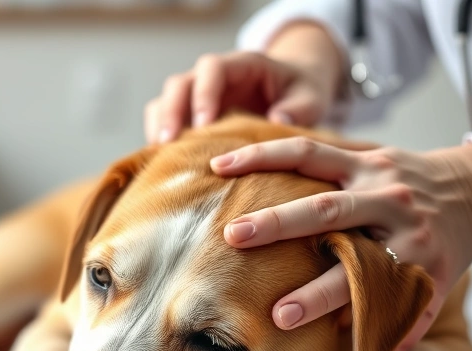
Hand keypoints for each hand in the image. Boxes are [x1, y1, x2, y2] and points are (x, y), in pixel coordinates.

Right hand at [144, 23, 344, 143]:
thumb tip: (277, 122)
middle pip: (179, 85)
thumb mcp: (311, 97)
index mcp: (241, 65)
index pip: (212, 69)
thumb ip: (299, 108)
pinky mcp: (191, 117)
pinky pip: (164, 122)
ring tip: (162, 156)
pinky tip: (165, 164)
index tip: (204, 125)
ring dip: (160, 127)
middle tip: (170, 143)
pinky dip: (160, 140)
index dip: (204, 94)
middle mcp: (212, 78)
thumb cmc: (301, 93)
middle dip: (171, 112)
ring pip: (164, 102)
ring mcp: (198, 97)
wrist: (293, 94)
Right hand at [213, 137, 471, 350]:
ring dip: (263, 165)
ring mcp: (376, 174)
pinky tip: (229, 158)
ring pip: (314, 164)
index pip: (358, 277)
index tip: (280, 316)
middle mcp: (392, 207)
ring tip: (219, 173)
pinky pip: (311, 147)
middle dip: (279, 225)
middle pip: (330, 213)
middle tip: (234, 239)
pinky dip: (268, 149)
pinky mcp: (364, 153)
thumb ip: (400, 328)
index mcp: (409, 250)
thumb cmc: (443, 250)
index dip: (319, 297)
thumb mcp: (432, 293)